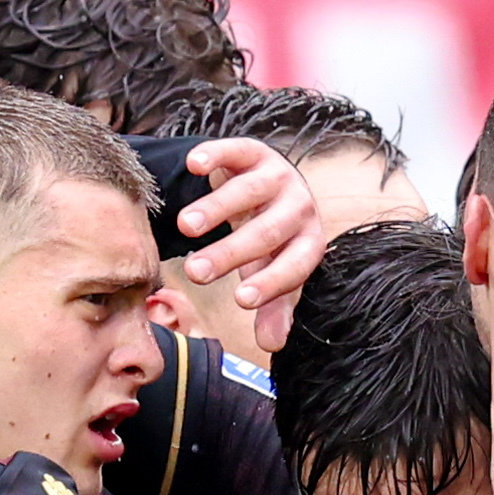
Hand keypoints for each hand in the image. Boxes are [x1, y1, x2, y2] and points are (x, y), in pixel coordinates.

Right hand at [170, 137, 325, 341]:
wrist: (271, 186)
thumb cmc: (271, 241)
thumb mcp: (271, 272)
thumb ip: (272, 306)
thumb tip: (271, 345)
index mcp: (308, 243)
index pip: (295, 266)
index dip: (270, 283)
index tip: (240, 300)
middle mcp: (299, 207)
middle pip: (267, 232)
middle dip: (231, 253)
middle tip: (195, 273)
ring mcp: (278, 176)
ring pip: (249, 192)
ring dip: (217, 209)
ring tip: (185, 228)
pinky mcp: (254, 152)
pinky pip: (237, 150)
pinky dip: (216, 155)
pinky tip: (194, 165)